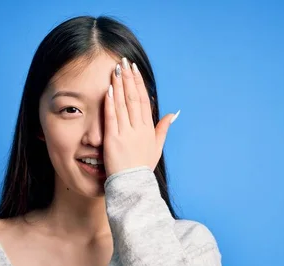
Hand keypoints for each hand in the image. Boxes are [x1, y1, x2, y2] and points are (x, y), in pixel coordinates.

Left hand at [103, 57, 179, 177]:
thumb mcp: (157, 147)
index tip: (134, 70)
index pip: (144, 101)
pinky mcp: (114, 139)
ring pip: (123, 105)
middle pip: (134, 98)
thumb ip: (163, 129)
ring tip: (115, 70)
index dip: (139, 84)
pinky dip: (111, 103)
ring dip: (119, 85)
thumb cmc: (142, 167)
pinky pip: (112, 117)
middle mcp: (139, 129)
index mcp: (149, 129)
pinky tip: (109, 89)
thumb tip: (174, 113)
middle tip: (124, 62)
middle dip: (128, 78)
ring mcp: (126, 133)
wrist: (133, 185)